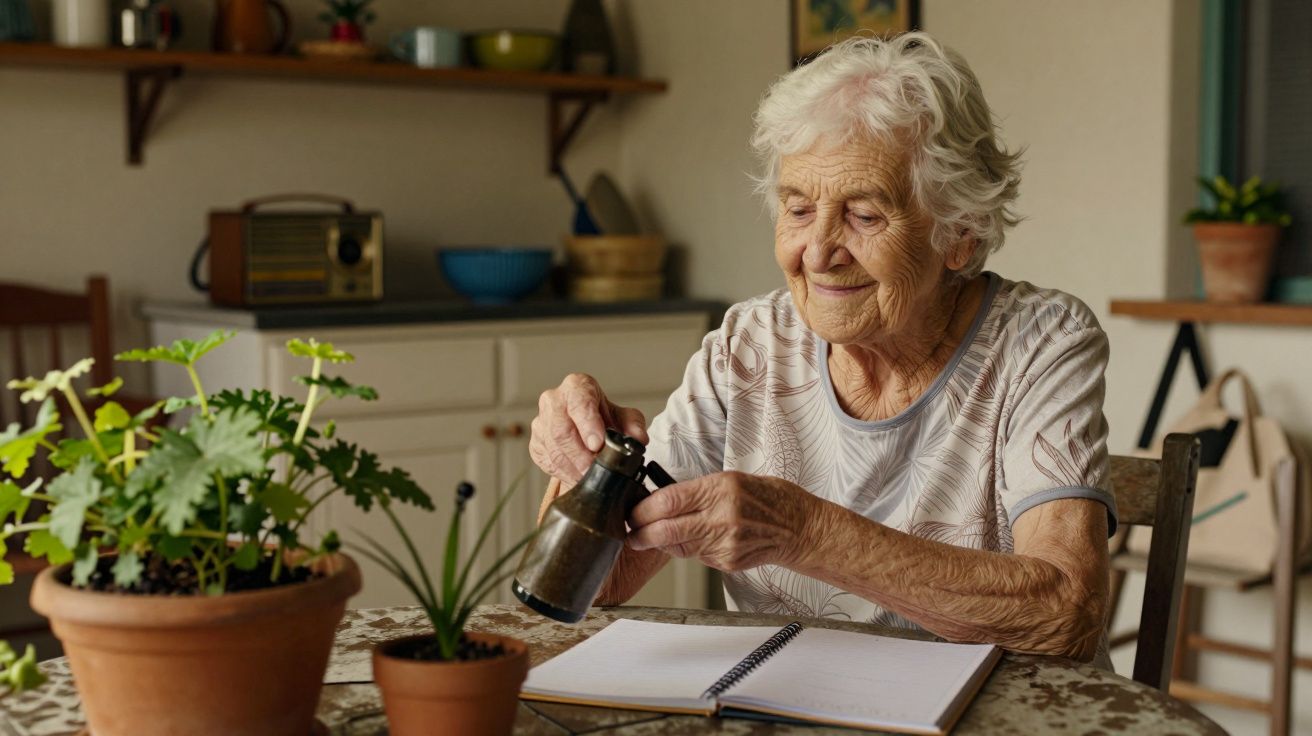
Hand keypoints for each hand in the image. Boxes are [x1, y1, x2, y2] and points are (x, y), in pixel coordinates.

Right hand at [529, 373, 648, 483]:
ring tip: (590, 477)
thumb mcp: (624, 418)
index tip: (597, 444)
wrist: (587, 430)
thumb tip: (639, 438)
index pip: (579, 400)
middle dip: (580, 454)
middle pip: (561, 429)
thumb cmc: (604, 419)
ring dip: (573, 467)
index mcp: (577, 386)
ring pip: (553, 448)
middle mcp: (554, 400)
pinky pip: (547, 461)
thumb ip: (633, 426)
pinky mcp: (536, 443)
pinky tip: (577, 477)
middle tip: (594, 470)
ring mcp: (542, 422)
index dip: (587, 423)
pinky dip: (564, 473)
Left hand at [626, 471, 819, 571]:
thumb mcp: (731, 480)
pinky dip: (689, 549)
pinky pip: (696, 556)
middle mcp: (722, 518)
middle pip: (666, 530)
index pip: (668, 501)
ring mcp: (725, 544)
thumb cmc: (768, 498)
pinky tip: (698, 539)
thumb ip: (696, 491)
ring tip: (658, 533)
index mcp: (721, 490)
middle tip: (632, 533)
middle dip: (641, 534)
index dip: (642, 510)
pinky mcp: (727, 562)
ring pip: (678, 547)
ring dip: (663, 542)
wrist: (799, 527)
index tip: (632, 513)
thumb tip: (661, 500)